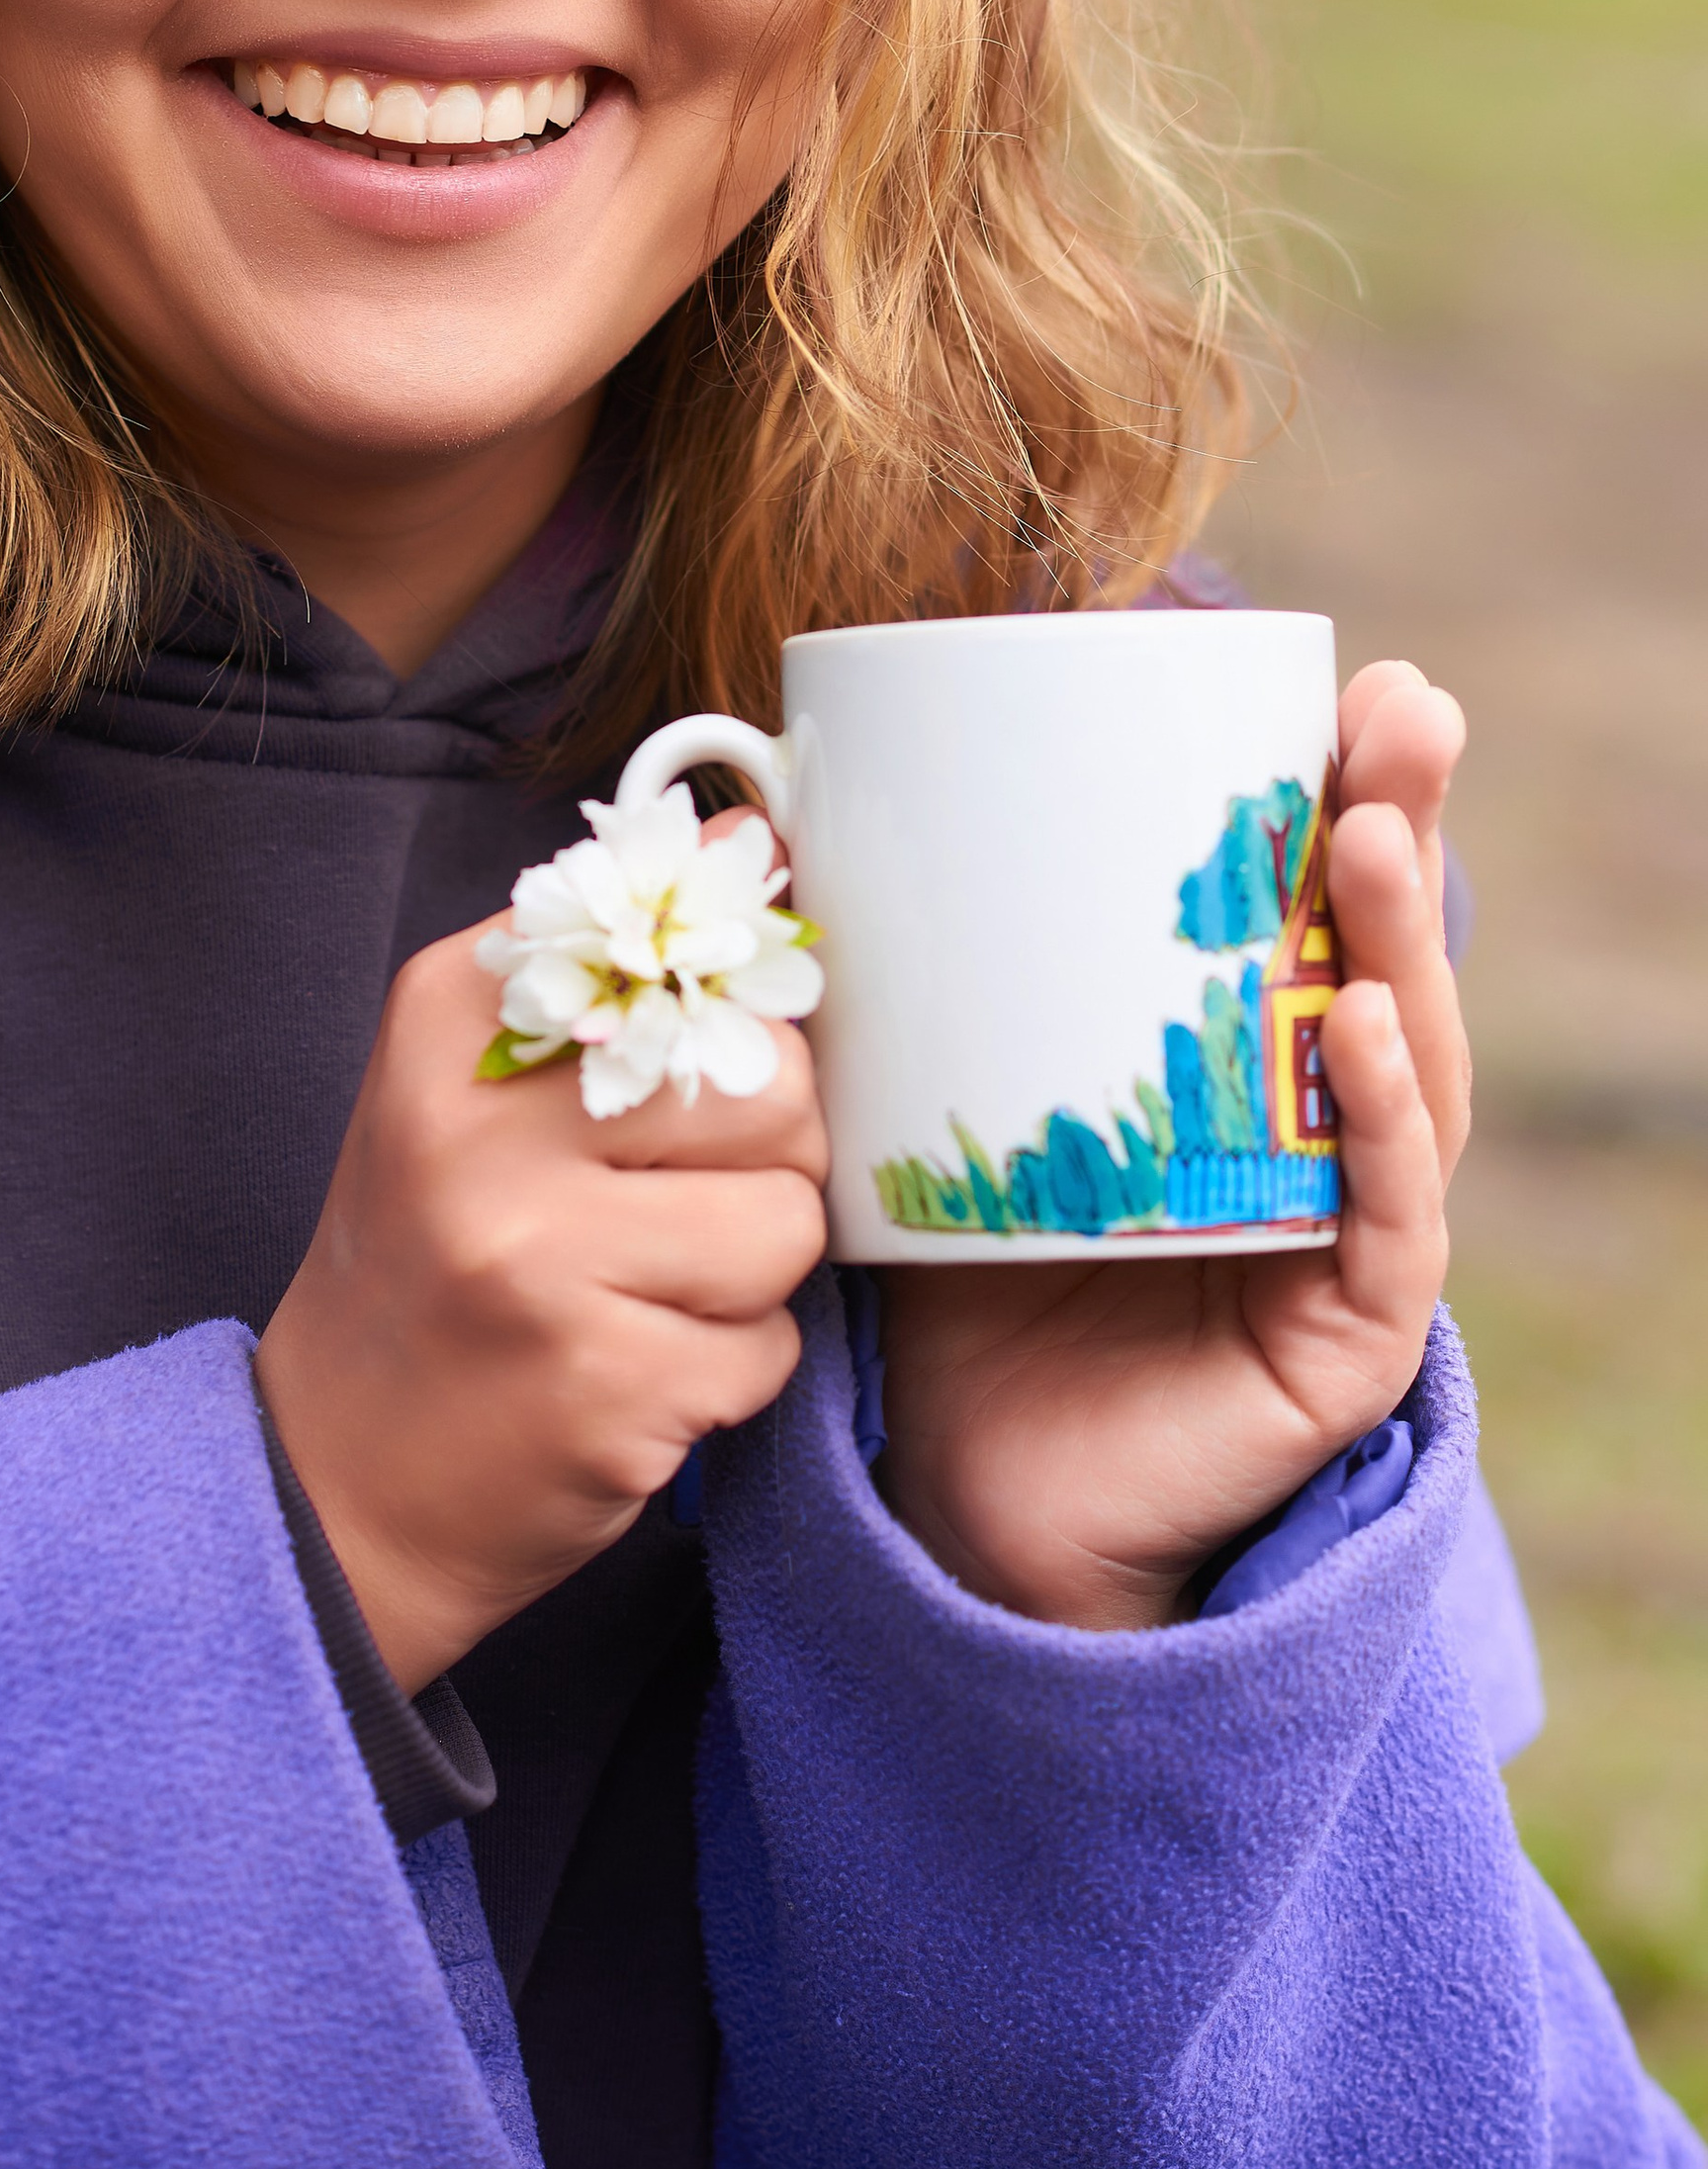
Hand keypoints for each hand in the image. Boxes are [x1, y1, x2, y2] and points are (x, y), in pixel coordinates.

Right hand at [257, 831, 830, 1695]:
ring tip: (642, 1298)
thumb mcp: (474, 1088)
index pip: (699, 963)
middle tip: (662, 1213)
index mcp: (451, 1014)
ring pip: (788, 1224)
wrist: (335, 1481)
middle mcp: (482, 1125)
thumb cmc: (436, 1262)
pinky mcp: (602, 1386)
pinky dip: (728, 1375)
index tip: (677, 1087)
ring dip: (749, 1280)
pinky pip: (768, 1349)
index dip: (730, 1036)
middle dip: (760, 1162)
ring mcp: (538, 1260)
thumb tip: (748, 849)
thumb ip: (608, 978)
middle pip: (773, 1089)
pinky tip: (632, 1375)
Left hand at [874, 659, 1471, 1630]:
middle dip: (1393, 823)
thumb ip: (880, 971)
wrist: (965, 1492)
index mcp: (1231, 1056)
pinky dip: (1381, 1120)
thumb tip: (766, 806)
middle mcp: (1311, 1124)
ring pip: (1403, 1062)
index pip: (1302, 903)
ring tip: (1365, 836)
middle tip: (1402, 710)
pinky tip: (1365, 1034)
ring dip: (1391, 941)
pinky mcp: (1344, 1332)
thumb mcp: (925, 1098)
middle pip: (1372, 954)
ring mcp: (1342, 1224)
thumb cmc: (957, 1282)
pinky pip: (1384, 1213)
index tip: (1341, 675)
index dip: (1332, 788)